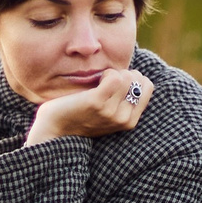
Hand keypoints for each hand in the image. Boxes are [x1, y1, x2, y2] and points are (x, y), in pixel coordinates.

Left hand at [27, 70, 153, 144]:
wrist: (54, 130)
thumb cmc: (79, 116)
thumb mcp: (107, 113)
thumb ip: (122, 101)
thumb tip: (134, 75)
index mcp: (130, 122)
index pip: (147, 86)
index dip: (134, 78)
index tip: (118, 83)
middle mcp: (123, 119)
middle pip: (138, 79)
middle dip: (123, 73)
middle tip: (106, 82)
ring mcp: (111, 112)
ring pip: (127, 77)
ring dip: (113, 72)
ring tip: (99, 82)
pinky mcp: (97, 103)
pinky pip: (114, 77)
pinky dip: (105, 73)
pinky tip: (95, 81)